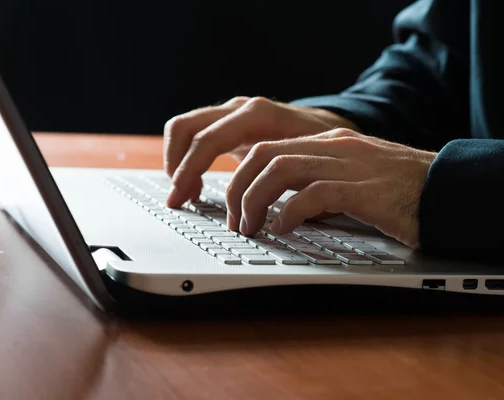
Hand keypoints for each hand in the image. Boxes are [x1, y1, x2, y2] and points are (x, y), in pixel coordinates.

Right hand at [163, 96, 359, 206]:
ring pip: (183, 128)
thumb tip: (283, 220)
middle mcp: (240, 110)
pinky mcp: (226, 124)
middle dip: (176, 166)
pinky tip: (196, 187)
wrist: (327, 126)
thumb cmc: (321, 147)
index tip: (183, 197)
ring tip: (186, 195)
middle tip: (178, 200)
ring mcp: (230, 114)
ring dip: (177, 162)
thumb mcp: (312, 164)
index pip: (209, 139)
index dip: (190, 170)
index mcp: (259, 116)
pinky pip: (193, 135)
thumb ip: (293, 185)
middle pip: (186, 129)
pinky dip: (186, 160)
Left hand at [225, 129, 437, 247]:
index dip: (241, 178)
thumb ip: (321, 184)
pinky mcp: (365, 189)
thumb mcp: (354, 180)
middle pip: (265, 154)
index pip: (269, 148)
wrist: (452, 190)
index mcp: (330, 144)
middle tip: (236, 221)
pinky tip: (283, 228)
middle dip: (238, 188)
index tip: (234, 207)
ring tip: (252, 228)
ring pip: (281, 169)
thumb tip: (285, 207)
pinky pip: (315, 193)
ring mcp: (350, 165)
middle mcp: (335, 148)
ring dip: (255, 200)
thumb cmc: (404, 192)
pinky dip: (290, 212)